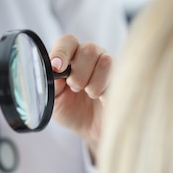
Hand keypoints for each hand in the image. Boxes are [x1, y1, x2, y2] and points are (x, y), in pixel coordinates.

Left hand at [49, 34, 112, 157]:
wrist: (88, 130)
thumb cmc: (69, 110)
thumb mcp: (53, 99)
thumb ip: (51, 82)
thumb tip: (52, 69)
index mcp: (70, 57)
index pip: (68, 42)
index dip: (62, 52)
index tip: (57, 68)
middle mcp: (90, 56)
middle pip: (88, 49)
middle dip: (79, 73)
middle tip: (74, 88)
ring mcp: (107, 65)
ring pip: (104, 60)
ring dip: (93, 83)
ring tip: (89, 95)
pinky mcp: (122, 77)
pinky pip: (116, 76)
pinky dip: (104, 91)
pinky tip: (101, 99)